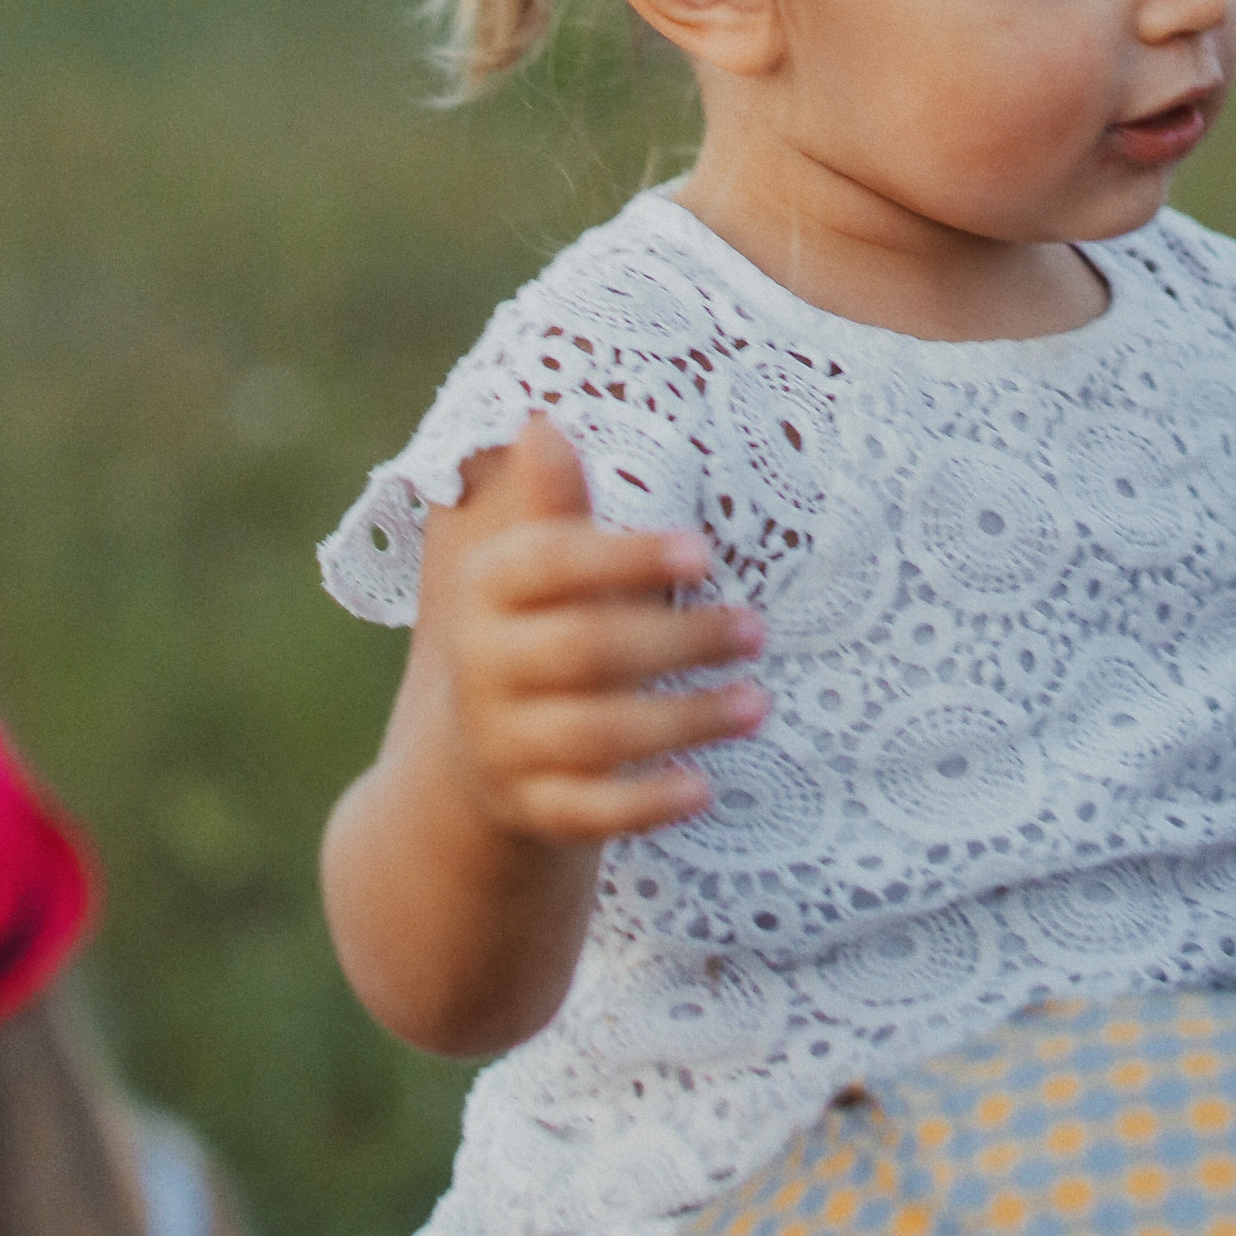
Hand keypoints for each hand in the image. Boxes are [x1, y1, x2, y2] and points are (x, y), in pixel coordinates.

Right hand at [419, 415, 768, 844]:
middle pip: (586, 651)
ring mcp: (502, 744)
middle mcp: (483, 666)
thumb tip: (543, 422)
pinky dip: (647, 803)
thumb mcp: (535, 568)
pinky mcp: (529, 809)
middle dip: (680, 640)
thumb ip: (553, 506)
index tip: (705, 551)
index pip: (551, 564)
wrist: (477, 755)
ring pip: (597, 735)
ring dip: (685, 720)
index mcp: (486, 589)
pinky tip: (707, 787)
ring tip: (758, 703)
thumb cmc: (536, 629)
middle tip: (757, 630)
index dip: (626, 556)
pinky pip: (588, 812)